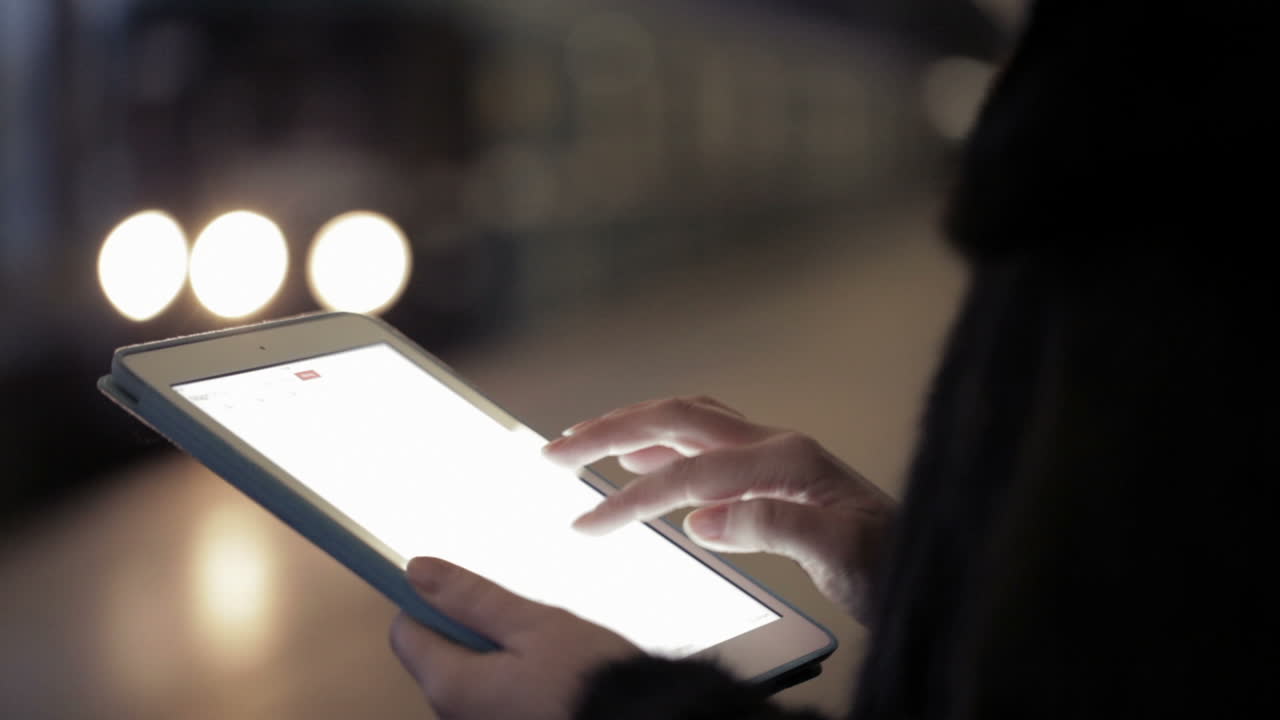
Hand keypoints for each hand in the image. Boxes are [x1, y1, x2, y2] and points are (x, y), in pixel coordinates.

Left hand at [390, 557, 640, 719]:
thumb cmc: (589, 679)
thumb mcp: (532, 623)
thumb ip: (471, 597)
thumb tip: (417, 571)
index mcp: (450, 684)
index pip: (405, 631)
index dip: (431, 602)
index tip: (468, 591)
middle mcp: (453, 715)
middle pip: (438, 655)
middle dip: (472, 630)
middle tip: (524, 623)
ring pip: (469, 676)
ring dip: (496, 655)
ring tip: (546, 651)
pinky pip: (493, 697)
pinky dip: (512, 680)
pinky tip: (551, 676)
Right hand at [543, 396, 895, 622]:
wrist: (935, 566)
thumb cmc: (895, 565)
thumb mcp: (844, 555)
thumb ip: (776, 526)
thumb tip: (702, 516)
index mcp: (787, 461)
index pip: (689, 474)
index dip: (631, 499)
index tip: (585, 526)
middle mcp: (776, 446)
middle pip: (676, 420)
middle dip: (608, 432)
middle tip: (552, 451)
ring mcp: (774, 454)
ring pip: (686, 422)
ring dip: (629, 428)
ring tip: (579, 443)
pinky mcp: (772, 473)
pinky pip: (703, 442)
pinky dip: (661, 443)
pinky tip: (641, 458)